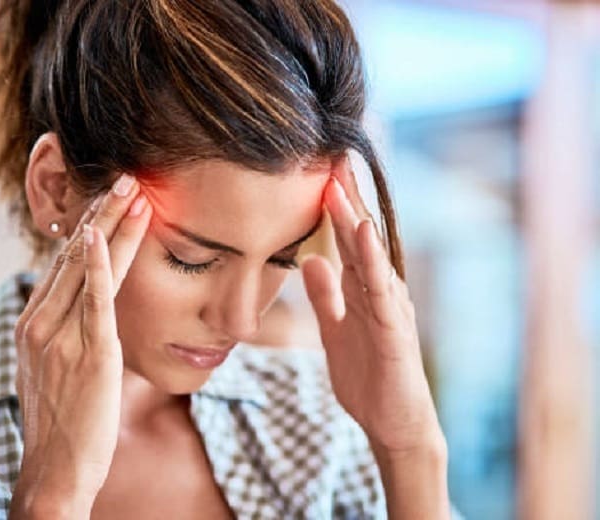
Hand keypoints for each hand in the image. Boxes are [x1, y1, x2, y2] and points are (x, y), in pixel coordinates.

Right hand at [10, 174, 151, 518]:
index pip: (62, 264)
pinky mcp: (88, 353)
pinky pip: (93, 301)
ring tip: (133, 192)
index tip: (106, 200)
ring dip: (111, 225)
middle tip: (124, 178)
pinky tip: (105, 235)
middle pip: (73, 255)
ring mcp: (61, 337)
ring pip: (86, 268)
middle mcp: (40, 323)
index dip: (86, 227)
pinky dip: (100, 264)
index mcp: (32, 324)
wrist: (55, 469)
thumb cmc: (60, 421)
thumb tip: (81, 309)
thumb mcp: (50, 369)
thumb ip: (61, 333)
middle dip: (101, 213)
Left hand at [301, 164, 442, 454]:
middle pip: (360, 239)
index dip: (333, 208)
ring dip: (356, 220)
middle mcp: (381, 291)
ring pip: (370, 256)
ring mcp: (391, 308)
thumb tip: (309, 261)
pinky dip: (372, 261)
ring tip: (341, 185)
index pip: (347, 241)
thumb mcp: (336, 330)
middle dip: (345, 200)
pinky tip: (363, 235)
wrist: (394, 424)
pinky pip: (382, 290)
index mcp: (365, 290)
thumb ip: (326, 296)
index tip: (317, 173)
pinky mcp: (395, 331)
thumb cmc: (369, 376)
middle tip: (329, 158)